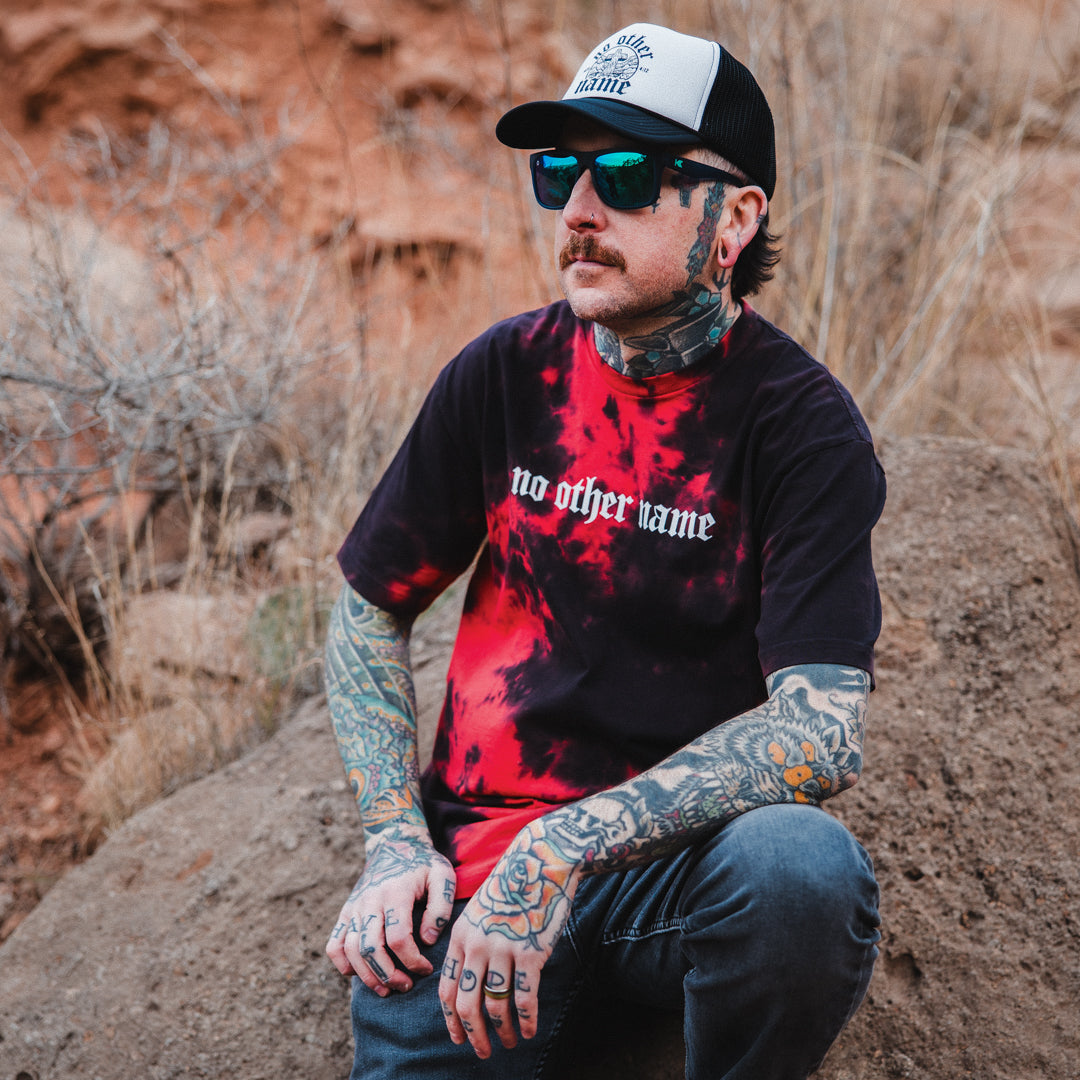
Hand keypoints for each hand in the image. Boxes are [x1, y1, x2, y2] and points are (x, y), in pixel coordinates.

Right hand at [327, 831, 455, 996]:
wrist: (393, 844)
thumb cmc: (423, 864)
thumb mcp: (443, 876)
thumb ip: (441, 907)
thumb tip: (427, 939)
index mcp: (395, 892)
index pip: (398, 938)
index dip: (412, 960)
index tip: (426, 969)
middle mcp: (370, 900)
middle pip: (371, 949)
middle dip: (389, 975)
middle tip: (406, 986)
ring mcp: (355, 907)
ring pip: (351, 951)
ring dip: (367, 976)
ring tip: (386, 989)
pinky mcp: (346, 912)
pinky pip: (334, 945)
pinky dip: (342, 964)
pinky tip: (359, 974)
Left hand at [438, 821, 580, 1057]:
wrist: (541, 860)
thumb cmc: (512, 886)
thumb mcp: (480, 911)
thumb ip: (471, 942)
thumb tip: (471, 982)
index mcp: (460, 936)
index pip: (447, 989)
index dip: (452, 1020)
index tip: (459, 1038)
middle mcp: (476, 945)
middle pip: (466, 1005)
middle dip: (473, 1035)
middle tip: (482, 1052)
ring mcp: (503, 949)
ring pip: (495, 1005)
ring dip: (502, 1031)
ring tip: (510, 1043)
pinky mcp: (530, 952)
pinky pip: (524, 998)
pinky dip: (526, 1020)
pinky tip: (530, 1031)